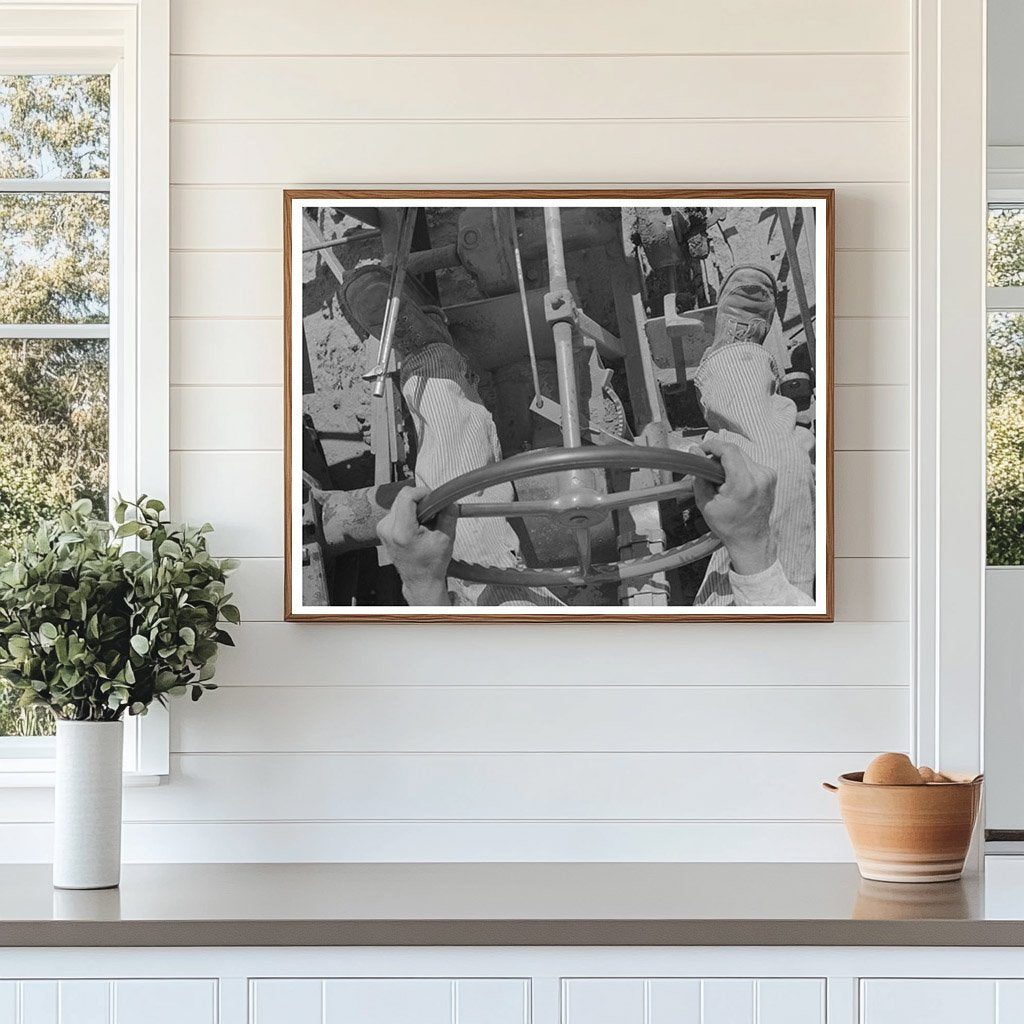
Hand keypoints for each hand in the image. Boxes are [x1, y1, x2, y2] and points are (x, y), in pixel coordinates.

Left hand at [376, 484, 456, 604]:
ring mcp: (382, 529)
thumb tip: (448, 498)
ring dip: (414, 507)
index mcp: (402, 532)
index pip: (407, 496)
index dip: (423, 492)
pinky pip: (396, 510)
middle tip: (432, 512)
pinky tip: (417, 526)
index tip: (434, 499)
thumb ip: (448, 513)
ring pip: (399, 502)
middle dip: (420, 500)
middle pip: (402, 497)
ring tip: (425, 522)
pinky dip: (409, 513)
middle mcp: (387, 529)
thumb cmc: (432, 564)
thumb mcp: (446, 538)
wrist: (420, 581)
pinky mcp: (382, 529)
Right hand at [693, 434, 777, 575]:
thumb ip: (699, 476)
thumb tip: (694, 452)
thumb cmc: (729, 526)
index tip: (700, 450)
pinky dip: (737, 467)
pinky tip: (732, 482)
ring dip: (728, 462)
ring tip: (719, 479)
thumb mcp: (705, 503)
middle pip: (735, 451)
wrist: (751, 540)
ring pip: (742, 456)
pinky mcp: (770, 476)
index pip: (729, 450)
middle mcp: (760, 476)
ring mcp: (768, 476)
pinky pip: (749, 463)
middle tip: (706, 468)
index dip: (712, 445)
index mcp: (744, 484)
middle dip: (718, 455)